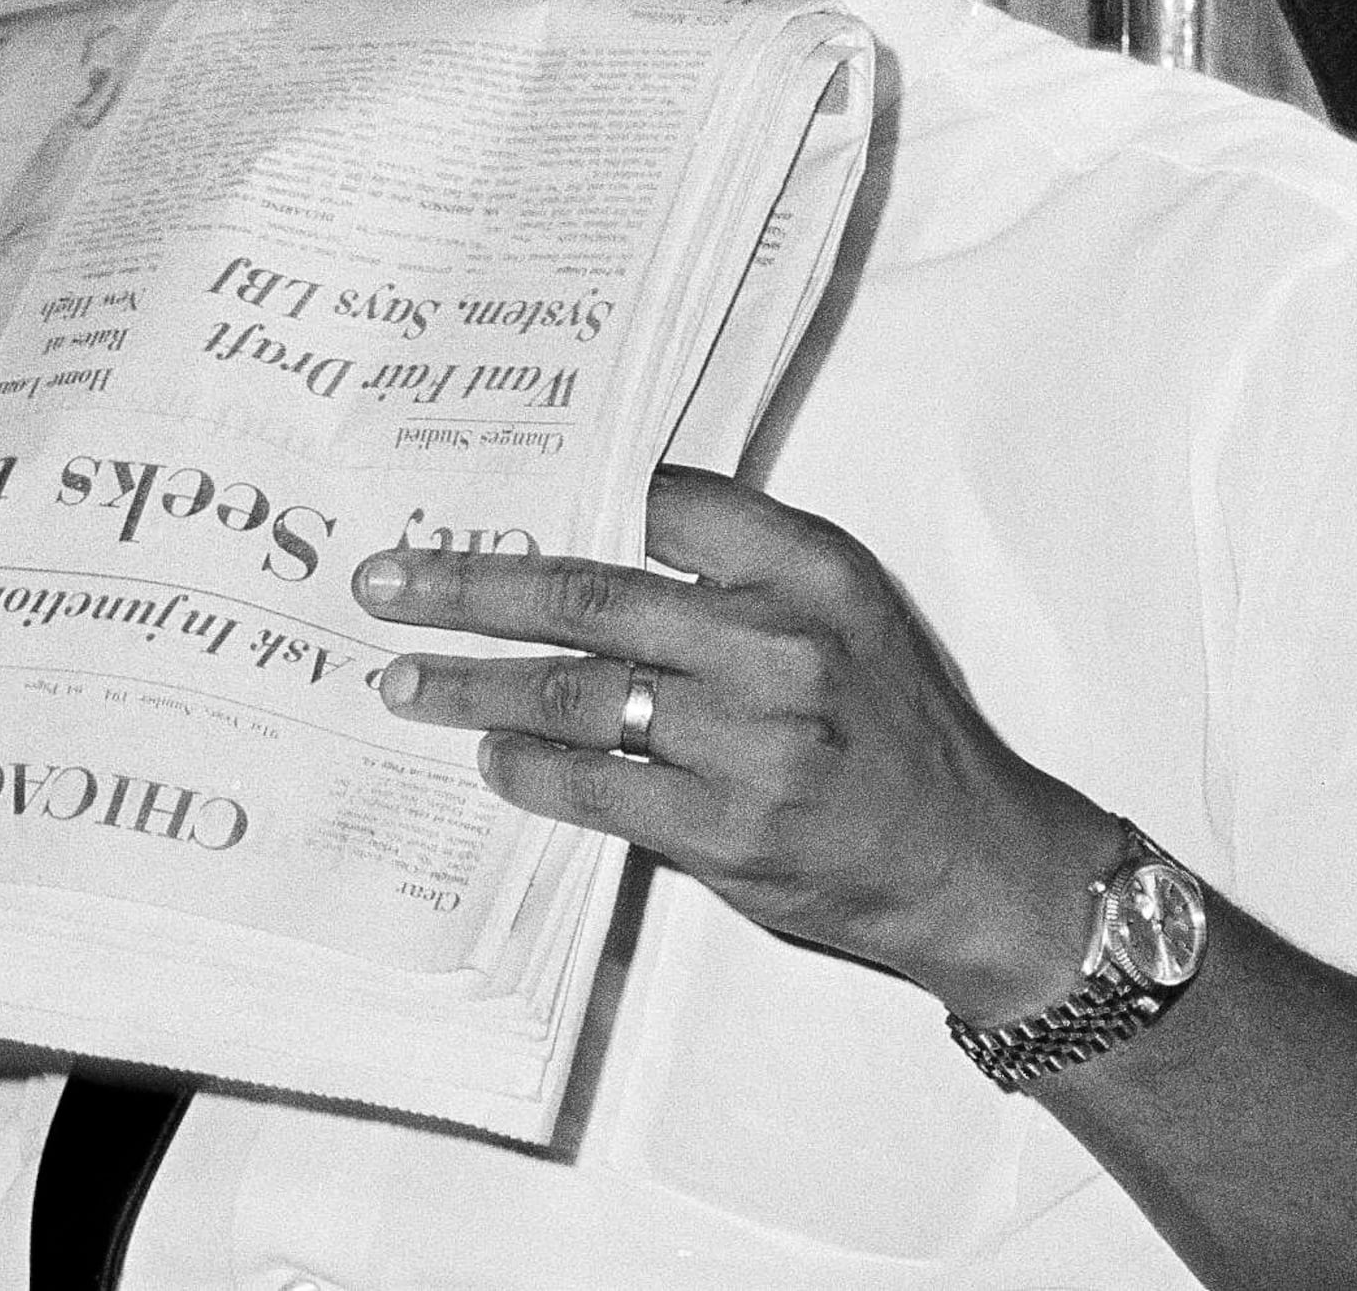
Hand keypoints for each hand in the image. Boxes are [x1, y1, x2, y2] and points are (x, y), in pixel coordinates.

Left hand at [355, 465, 1114, 1021]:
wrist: (974, 867)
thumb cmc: (894, 728)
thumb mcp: (847, 610)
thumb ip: (739, 563)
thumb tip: (586, 523)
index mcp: (811, 571)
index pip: (661, 500)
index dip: (558, 489)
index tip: (467, 489)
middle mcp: (781, 646)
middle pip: (585, 592)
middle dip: (465, 585)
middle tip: (382, 581)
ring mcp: (753, 743)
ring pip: (572, 692)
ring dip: (468, 684)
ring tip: (402, 679)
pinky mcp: (727, 831)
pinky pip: (593, 786)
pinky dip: (525, 767)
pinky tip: (488, 753)